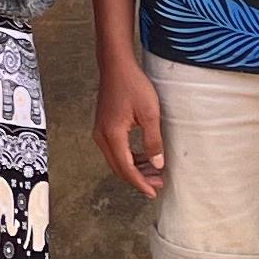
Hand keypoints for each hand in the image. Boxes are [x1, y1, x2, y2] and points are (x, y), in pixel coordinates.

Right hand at [95, 58, 165, 196]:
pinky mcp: (103, 126)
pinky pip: (114, 150)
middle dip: (138, 178)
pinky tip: (142, 157)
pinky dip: (128, 157)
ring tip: (154, 172)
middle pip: (119, 167)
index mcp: (112, 135)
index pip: (126, 168)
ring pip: (116, 159)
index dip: (140, 182)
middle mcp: (102, 136)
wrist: (116, 66)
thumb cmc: (133, 85)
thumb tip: (157, 164)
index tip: (153, 192)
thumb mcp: (150, 113)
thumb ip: (153, 141)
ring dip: (134, 168)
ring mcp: (100, 131)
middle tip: (158, 183)